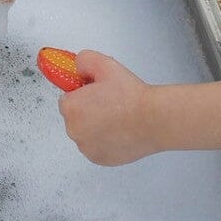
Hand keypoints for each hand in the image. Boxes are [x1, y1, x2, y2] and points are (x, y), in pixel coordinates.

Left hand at [58, 50, 157, 165]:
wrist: (153, 119)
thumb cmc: (131, 96)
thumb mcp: (104, 64)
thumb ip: (83, 60)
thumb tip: (77, 67)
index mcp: (71, 108)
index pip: (67, 99)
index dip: (82, 93)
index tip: (95, 92)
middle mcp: (74, 131)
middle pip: (75, 117)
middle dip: (87, 110)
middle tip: (109, 102)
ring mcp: (87, 148)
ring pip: (86, 132)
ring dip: (95, 126)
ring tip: (117, 116)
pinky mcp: (100, 159)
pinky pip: (96, 146)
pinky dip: (104, 140)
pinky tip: (119, 130)